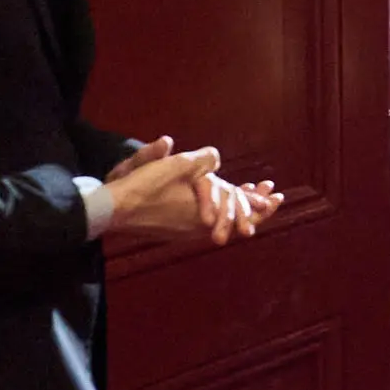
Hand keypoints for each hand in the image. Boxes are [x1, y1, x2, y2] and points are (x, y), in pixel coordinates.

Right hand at [107, 137, 282, 240]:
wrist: (113, 210)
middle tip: (271, 197)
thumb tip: (215, 157)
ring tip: (247, 197)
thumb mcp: (175, 165)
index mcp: (206, 212)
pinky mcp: (173, 232)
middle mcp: (200, 226)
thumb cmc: (145, 186)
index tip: (275, 193)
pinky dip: (217, 212)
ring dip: (236, 207)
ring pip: (221, 221)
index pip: (243, 209)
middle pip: (237, 219)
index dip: (261, 202)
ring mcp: (186, 231)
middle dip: (254, 205)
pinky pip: (205, 223)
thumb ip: (202, 159)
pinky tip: (215, 204)